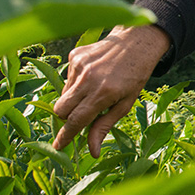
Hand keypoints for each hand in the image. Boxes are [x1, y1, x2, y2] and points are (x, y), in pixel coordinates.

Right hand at [52, 24, 171, 156]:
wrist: (136, 42)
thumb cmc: (134, 77)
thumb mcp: (125, 105)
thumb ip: (104, 127)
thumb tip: (92, 151)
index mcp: (103, 93)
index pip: (76, 120)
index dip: (65, 136)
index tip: (58, 147)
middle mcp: (88, 79)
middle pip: (61, 109)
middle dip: (66, 119)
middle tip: (79, 119)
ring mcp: (79, 65)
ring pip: (63, 94)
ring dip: (73, 100)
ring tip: (93, 92)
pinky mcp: (74, 55)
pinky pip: (67, 78)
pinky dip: (76, 83)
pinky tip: (92, 77)